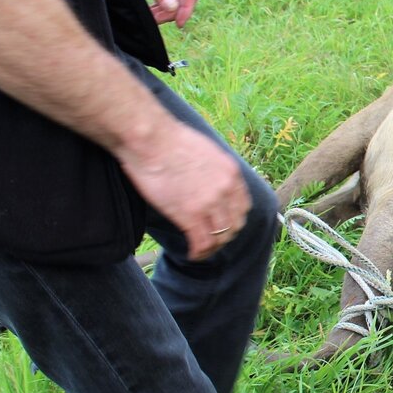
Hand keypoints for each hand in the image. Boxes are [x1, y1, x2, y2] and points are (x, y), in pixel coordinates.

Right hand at [119, 121, 251, 260]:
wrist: (149, 138)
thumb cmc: (168, 139)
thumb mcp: (205, 150)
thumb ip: (213, 169)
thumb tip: (207, 180)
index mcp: (231, 173)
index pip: (243, 206)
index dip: (234, 219)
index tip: (223, 224)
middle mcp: (226, 190)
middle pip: (235, 224)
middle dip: (225, 235)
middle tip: (213, 239)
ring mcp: (209, 203)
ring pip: (220, 237)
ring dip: (212, 247)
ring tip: (202, 250)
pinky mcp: (189, 215)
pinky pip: (201, 242)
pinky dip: (198, 252)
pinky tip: (192, 254)